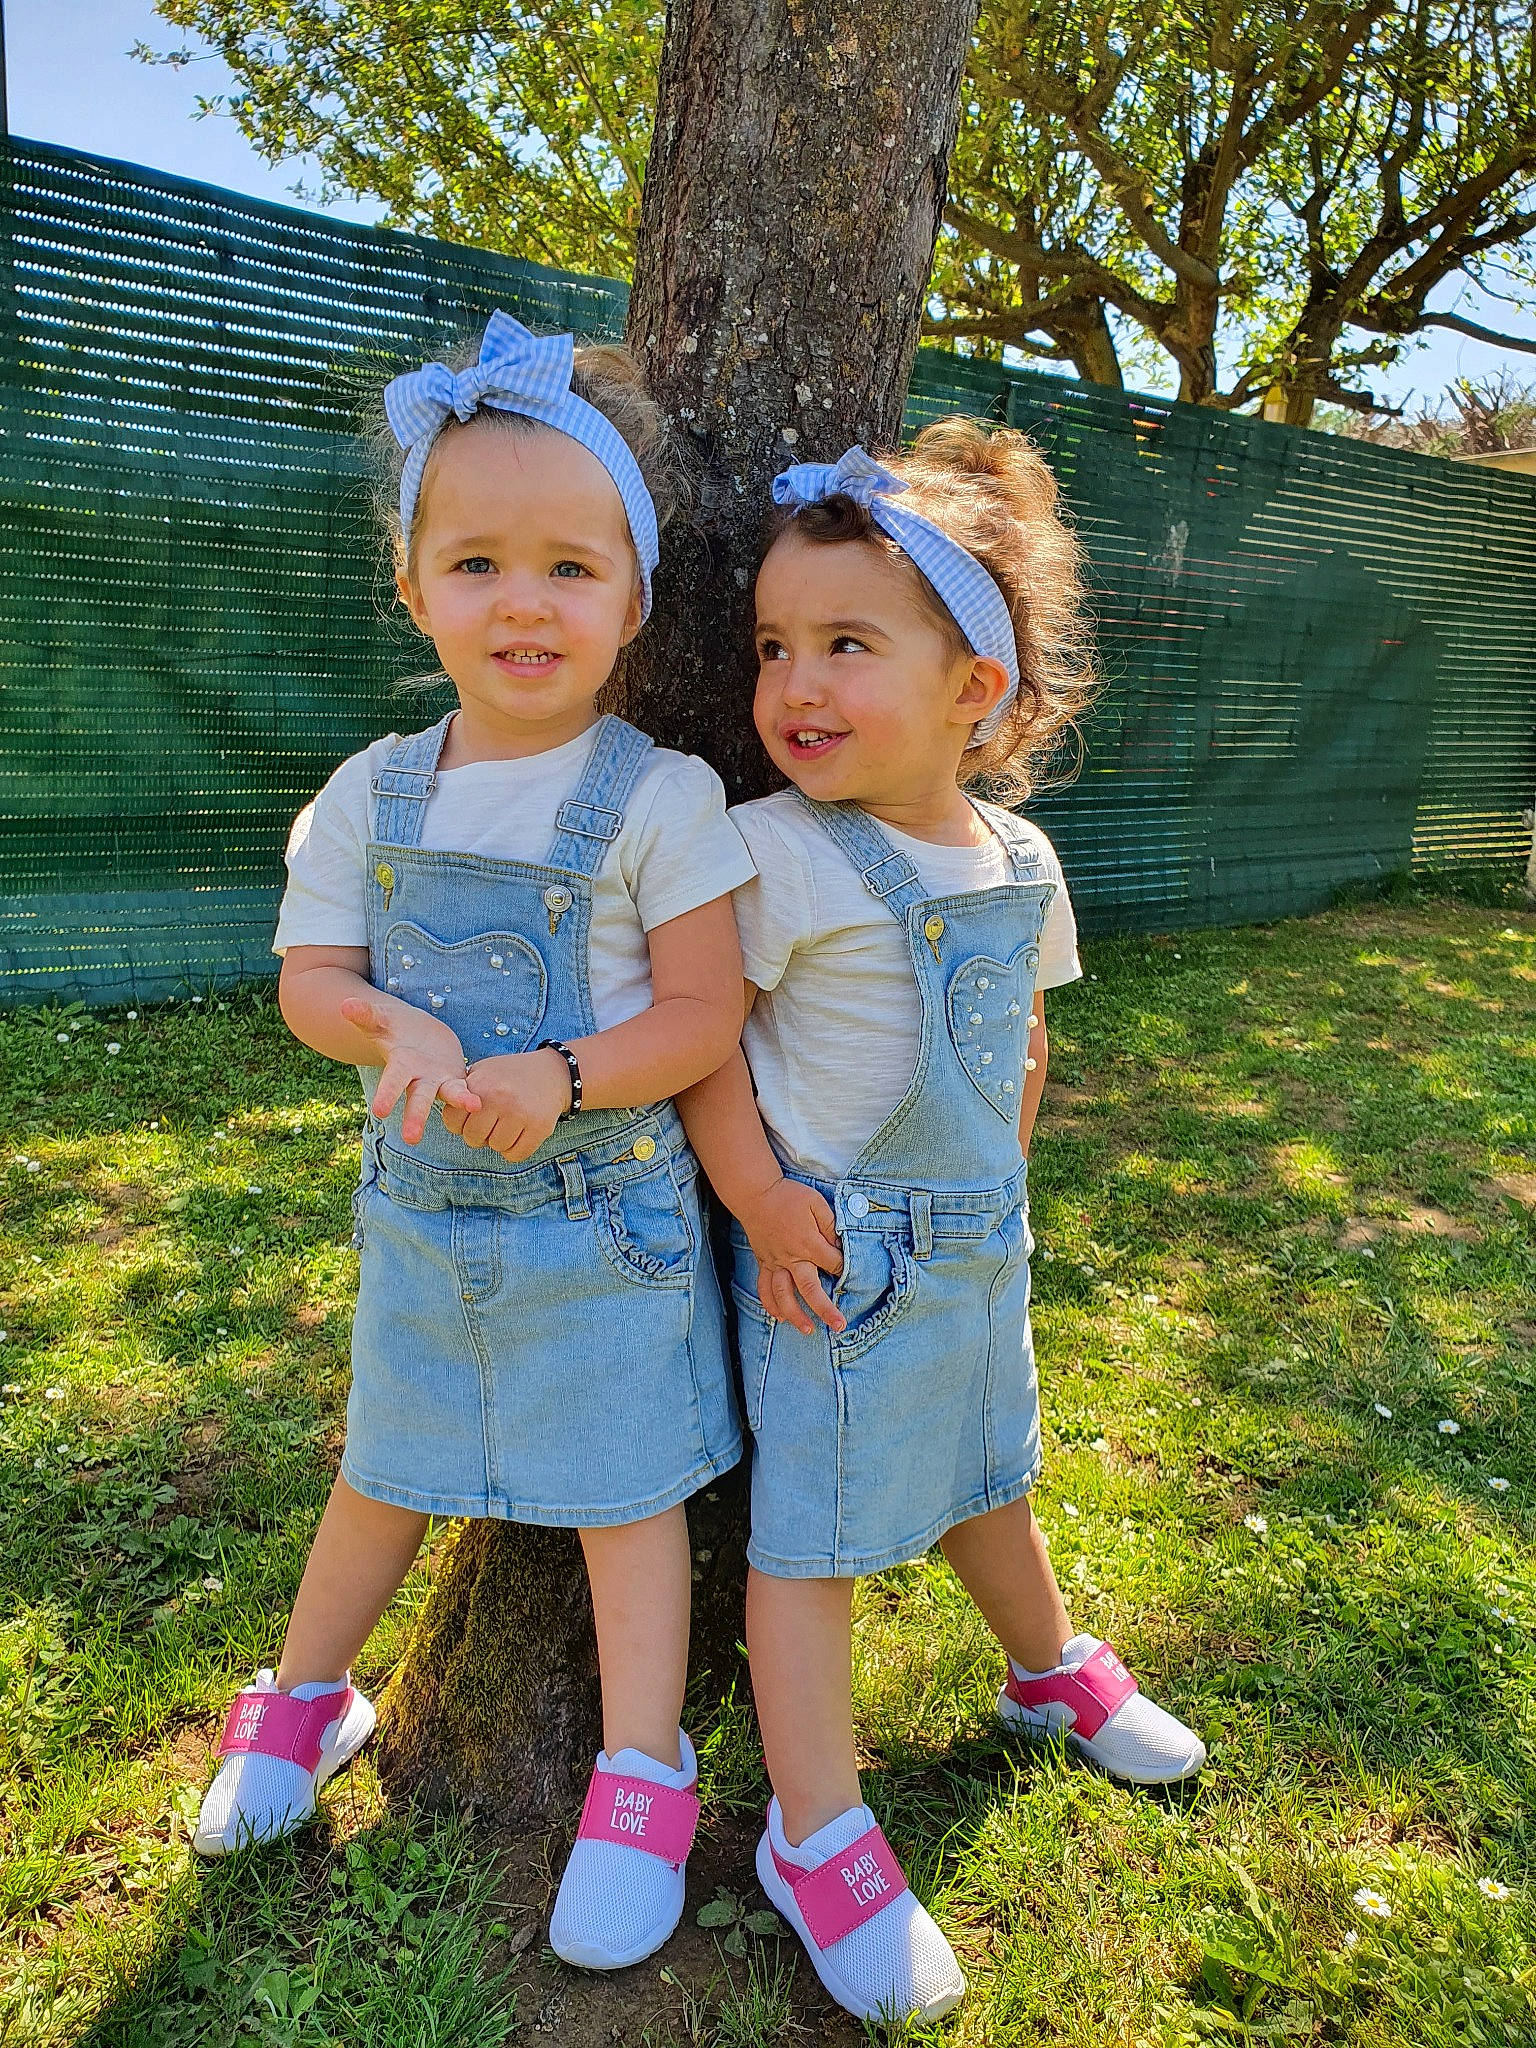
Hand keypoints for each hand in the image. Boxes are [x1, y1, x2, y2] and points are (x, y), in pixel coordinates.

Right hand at [339, 994, 480, 1144]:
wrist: (416, 1033)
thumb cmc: (394, 1026)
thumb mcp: (380, 1018)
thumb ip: (365, 1014)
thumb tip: (346, 1005)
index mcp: (399, 1066)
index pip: (391, 1082)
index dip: (386, 1095)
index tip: (378, 1112)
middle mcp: (418, 1078)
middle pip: (418, 1098)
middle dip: (415, 1116)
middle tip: (411, 1139)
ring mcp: (439, 1079)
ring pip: (448, 1094)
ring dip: (458, 1101)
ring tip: (473, 1107)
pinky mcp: (456, 1077)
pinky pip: (465, 1087)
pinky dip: (469, 1094)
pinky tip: (479, 1104)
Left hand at [443, 1048, 571, 1161]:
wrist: (553, 1072)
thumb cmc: (510, 1075)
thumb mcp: (482, 1071)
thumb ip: (461, 1090)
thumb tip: (442, 1110)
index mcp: (480, 1084)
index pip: (452, 1122)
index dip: (459, 1125)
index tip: (470, 1118)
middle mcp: (499, 1098)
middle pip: (473, 1138)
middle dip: (479, 1135)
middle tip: (491, 1123)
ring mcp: (521, 1113)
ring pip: (496, 1147)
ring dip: (499, 1142)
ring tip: (507, 1125)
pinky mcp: (540, 1127)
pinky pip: (516, 1155)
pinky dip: (515, 1151)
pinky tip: (519, 1135)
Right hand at [738, 1176, 844, 1334]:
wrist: (756, 1194)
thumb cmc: (788, 1196)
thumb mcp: (816, 1203)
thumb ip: (831, 1224)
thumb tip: (841, 1245)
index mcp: (808, 1243)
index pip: (833, 1264)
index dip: (844, 1269)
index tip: (851, 1271)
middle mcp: (791, 1258)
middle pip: (810, 1289)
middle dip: (825, 1309)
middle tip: (839, 1325)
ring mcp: (775, 1263)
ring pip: (784, 1295)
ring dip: (795, 1315)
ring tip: (807, 1329)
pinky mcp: (764, 1263)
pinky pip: (764, 1288)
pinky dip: (770, 1304)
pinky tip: (778, 1316)